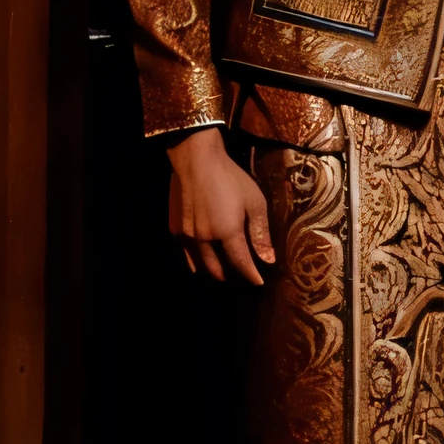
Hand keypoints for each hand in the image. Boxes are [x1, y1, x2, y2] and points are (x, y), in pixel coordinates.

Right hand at [166, 126, 274, 283]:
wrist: (195, 160)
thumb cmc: (230, 178)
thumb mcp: (254, 201)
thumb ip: (260, 233)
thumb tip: (269, 260)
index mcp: (227, 233)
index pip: (241, 264)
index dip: (251, 276)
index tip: (259, 283)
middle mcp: (204, 239)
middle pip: (218, 269)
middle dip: (231, 277)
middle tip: (241, 279)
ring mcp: (187, 236)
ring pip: (200, 266)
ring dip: (212, 272)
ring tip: (223, 274)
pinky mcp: (175, 230)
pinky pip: (186, 255)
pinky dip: (195, 263)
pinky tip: (200, 264)